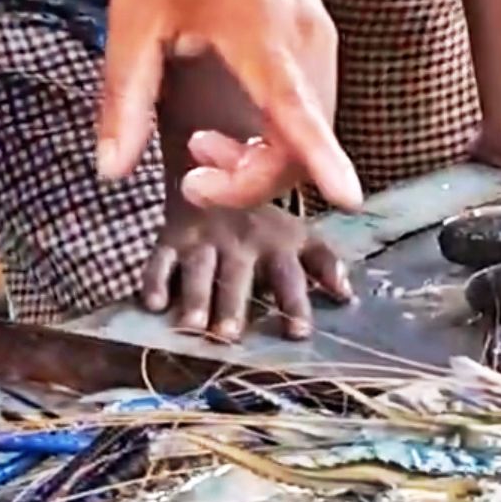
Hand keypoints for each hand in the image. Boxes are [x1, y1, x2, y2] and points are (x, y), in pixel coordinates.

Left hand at [97, 0, 362, 213]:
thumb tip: (111, 171)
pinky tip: (229, 124)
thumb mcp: (131, 19)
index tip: (349, 198)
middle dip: (251, 177)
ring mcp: (319, 35)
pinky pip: (311, 105)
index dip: (323, 158)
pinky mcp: (317, 34)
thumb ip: (124, 100)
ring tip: (201, 144)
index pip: (299, 110)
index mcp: (259, 32)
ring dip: (260, 158)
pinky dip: (276, 134)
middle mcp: (305, 37)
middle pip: (303, 139)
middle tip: (192, 173)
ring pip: (310, 127)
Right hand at [140, 199, 351, 342]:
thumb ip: (322, 264)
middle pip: (236, 277)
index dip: (295, 303)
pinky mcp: (171, 238)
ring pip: (198, 270)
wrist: (214, 167)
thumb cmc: (263, 219)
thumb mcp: (297, 234)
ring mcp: (204, 239)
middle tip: (229, 334)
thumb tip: (348, 296)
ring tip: (193, 326)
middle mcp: (240, 242)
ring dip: (195, 297)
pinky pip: (160, 260)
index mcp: (276, 244)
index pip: (289, 276)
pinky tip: (152, 305)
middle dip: (232, 304)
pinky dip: (154, 280)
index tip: (299, 332)